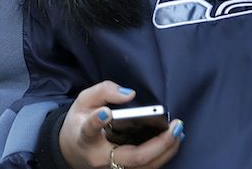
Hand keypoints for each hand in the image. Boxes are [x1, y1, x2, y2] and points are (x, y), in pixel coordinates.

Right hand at [58, 82, 182, 168]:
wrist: (73, 151)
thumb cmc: (80, 123)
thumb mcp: (84, 101)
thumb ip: (103, 91)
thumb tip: (129, 94)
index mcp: (85, 137)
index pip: (90, 130)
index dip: (97, 121)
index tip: (105, 112)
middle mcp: (101, 158)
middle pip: (134, 157)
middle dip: (159, 144)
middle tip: (175, 126)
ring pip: (146, 166)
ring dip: (167, 150)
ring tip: (178, 130)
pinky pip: (149, 167)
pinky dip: (164, 154)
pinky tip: (174, 140)